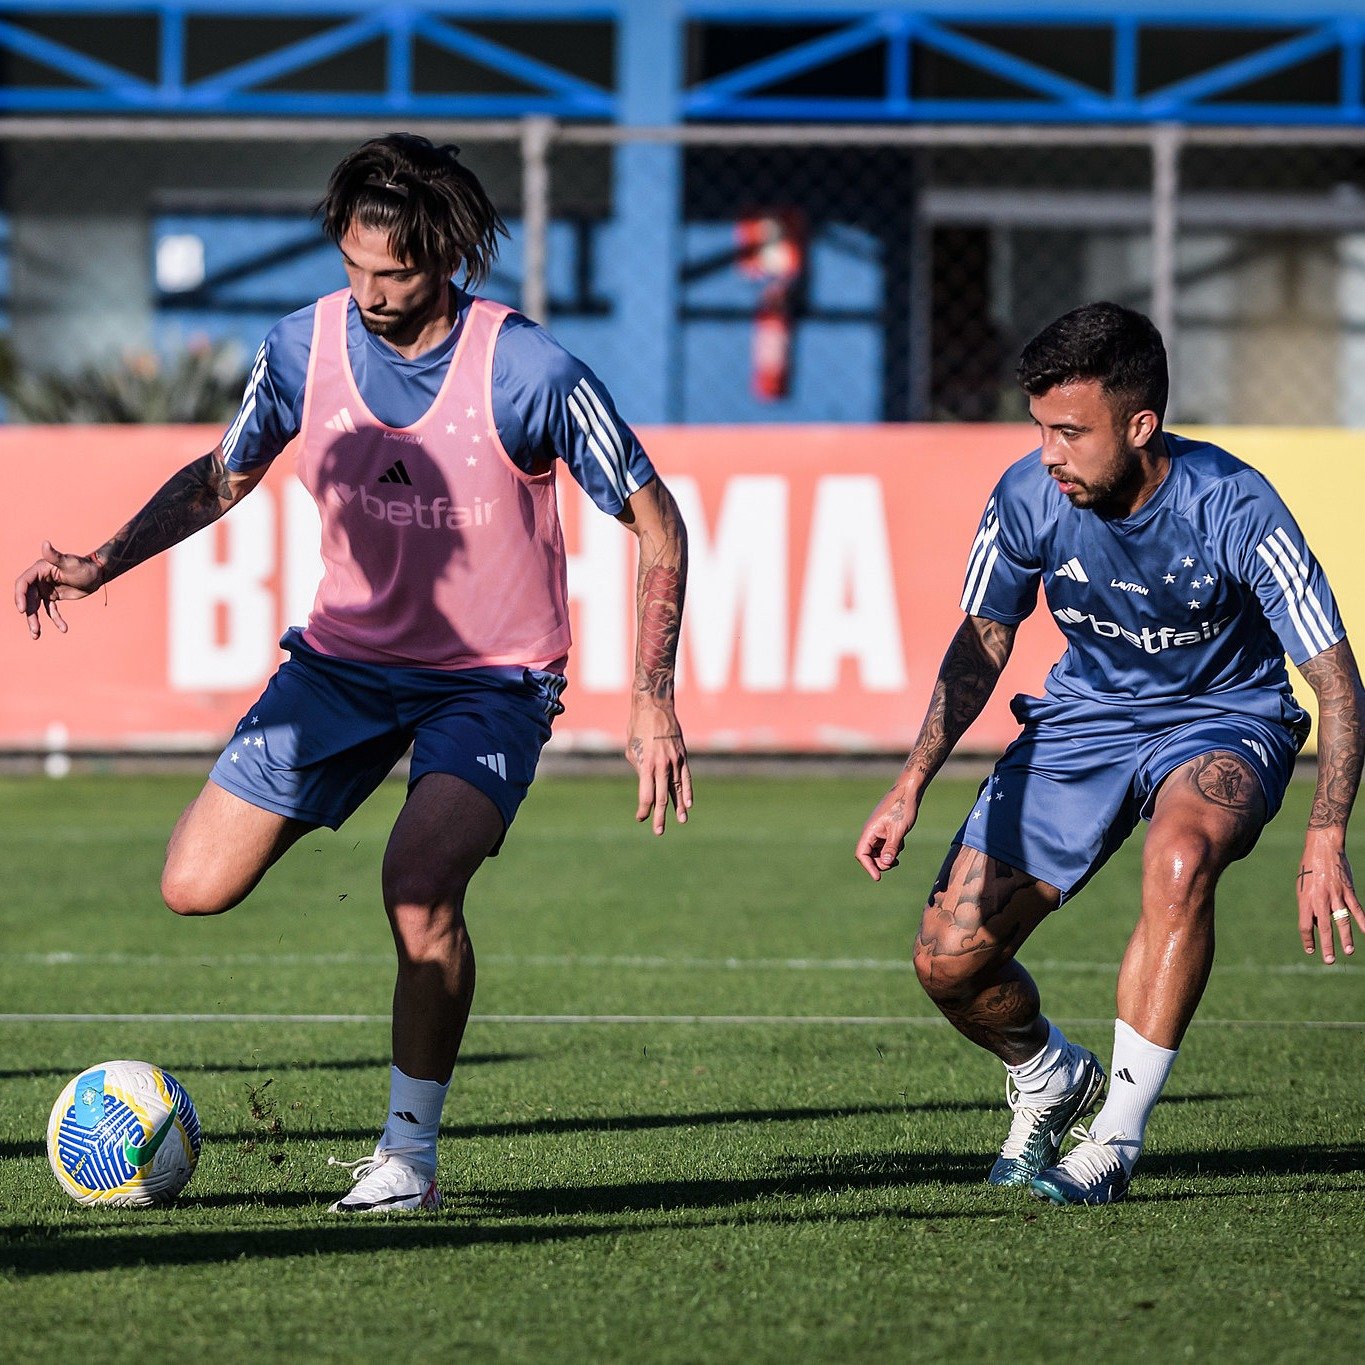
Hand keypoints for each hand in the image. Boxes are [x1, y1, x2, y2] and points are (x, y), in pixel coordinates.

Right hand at [14, 541, 104, 638]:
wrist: (98, 574)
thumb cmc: (84, 566)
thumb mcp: (70, 562)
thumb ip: (55, 556)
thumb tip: (45, 543)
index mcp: (39, 570)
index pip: (23, 583)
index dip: (20, 596)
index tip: (23, 610)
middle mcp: (39, 580)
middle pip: (28, 599)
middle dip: (30, 615)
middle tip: (35, 629)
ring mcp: (45, 589)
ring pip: (36, 607)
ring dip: (36, 621)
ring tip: (36, 636)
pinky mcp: (53, 597)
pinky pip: (51, 611)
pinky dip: (56, 620)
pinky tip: (64, 629)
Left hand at [627, 697, 691, 834]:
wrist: (654, 707)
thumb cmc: (637, 728)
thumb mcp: (632, 751)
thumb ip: (640, 770)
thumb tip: (647, 783)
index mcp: (646, 766)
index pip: (646, 795)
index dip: (643, 809)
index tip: (640, 818)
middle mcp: (661, 766)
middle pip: (661, 797)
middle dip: (659, 816)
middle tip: (659, 831)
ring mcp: (674, 761)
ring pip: (677, 789)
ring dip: (678, 806)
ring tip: (681, 820)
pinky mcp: (682, 755)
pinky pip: (685, 777)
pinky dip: (687, 790)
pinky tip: (689, 803)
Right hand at [855, 780, 919, 881]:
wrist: (908, 791)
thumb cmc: (902, 808)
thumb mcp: (898, 831)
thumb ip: (891, 848)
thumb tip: (886, 864)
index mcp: (869, 831)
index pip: (862, 854)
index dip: (869, 867)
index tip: (878, 878)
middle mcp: (871, 832)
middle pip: (869, 855)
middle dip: (880, 862)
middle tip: (895, 863)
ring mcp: (877, 831)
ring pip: (878, 851)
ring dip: (887, 856)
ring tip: (899, 850)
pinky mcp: (884, 829)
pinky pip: (884, 845)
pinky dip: (892, 848)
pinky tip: (901, 841)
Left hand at [1297, 831, 1360, 964]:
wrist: (1322, 848)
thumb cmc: (1309, 868)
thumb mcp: (1302, 887)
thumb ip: (1309, 906)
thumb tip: (1318, 925)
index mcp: (1305, 899)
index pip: (1305, 925)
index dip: (1308, 939)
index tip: (1311, 950)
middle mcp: (1320, 899)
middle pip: (1324, 927)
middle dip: (1327, 945)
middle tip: (1329, 960)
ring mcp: (1335, 895)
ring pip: (1342, 920)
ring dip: (1346, 937)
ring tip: (1349, 951)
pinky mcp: (1348, 890)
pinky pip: (1356, 908)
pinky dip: (1363, 921)